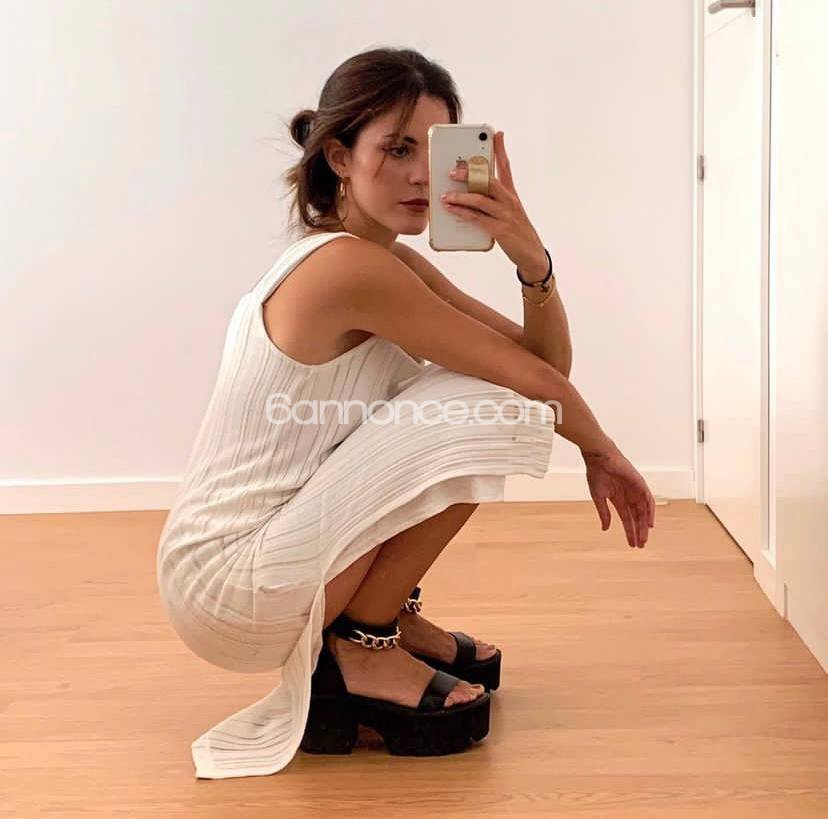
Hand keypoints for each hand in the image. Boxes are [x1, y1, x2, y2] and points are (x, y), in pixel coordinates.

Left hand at [441, 131, 546, 277]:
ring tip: (444, 196)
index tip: (497, 134)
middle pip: (489, 180)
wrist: (532, 255)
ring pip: (480, 199)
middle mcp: (510, 201)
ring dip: (460, 197)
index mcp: (512, 195)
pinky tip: (451, 210)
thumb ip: (492, 202)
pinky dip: (463, 213)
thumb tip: (470, 193)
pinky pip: (478, 218)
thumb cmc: (517, 233)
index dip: (501, 150)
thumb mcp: (508, 213)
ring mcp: (506, 215)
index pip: (506, 167)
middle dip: (469, 174)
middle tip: (452, 171)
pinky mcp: (500, 230)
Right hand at [581, 444, 655, 547]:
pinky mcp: (640, 485)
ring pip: (643, 512)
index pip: (627, 519)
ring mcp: (636, 491)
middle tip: (640, 545)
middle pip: (637, 518)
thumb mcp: (599, 497)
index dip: (629, 532)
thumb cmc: (596, 474)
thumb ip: (604, 513)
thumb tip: (605, 529)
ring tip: (644, 538)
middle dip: (638, 532)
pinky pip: (649, 501)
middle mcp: (629, 497)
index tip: (631, 544)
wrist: (600, 458)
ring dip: (644, 525)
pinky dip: (650, 513)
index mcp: (618, 499)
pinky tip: (650, 524)